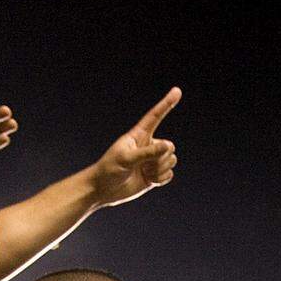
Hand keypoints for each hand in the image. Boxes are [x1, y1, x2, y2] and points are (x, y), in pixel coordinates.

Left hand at [88, 87, 180, 206]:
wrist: (104, 189)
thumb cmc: (109, 169)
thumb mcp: (126, 159)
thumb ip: (147, 152)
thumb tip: (167, 146)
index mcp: (139, 135)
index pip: (155, 116)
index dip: (166, 104)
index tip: (177, 91)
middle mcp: (148, 146)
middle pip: (169, 147)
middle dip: (161, 158)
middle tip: (143, 166)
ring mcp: (152, 161)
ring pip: (171, 161)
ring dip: (160, 170)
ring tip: (144, 173)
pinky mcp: (154, 175)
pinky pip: (169, 175)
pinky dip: (161, 179)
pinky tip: (149, 180)